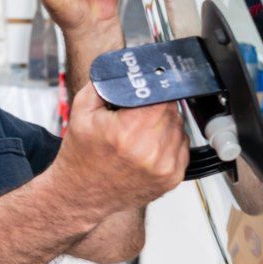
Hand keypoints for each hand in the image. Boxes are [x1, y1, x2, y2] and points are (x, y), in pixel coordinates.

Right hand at [50, 82, 189, 221]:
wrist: (80, 195)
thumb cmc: (81, 157)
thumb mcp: (81, 112)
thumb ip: (104, 84)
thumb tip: (124, 68)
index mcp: (128, 132)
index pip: (161, 97)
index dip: (153, 92)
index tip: (146, 93)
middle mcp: (151, 152)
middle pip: (172, 112)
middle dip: (156, 108)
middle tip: (136, 115)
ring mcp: (164, 167)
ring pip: (179, 128)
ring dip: (165, 125)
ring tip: (140, 133)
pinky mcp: (172, 179)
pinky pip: (182, 148)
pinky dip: (169, 143)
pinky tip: (148, 147)